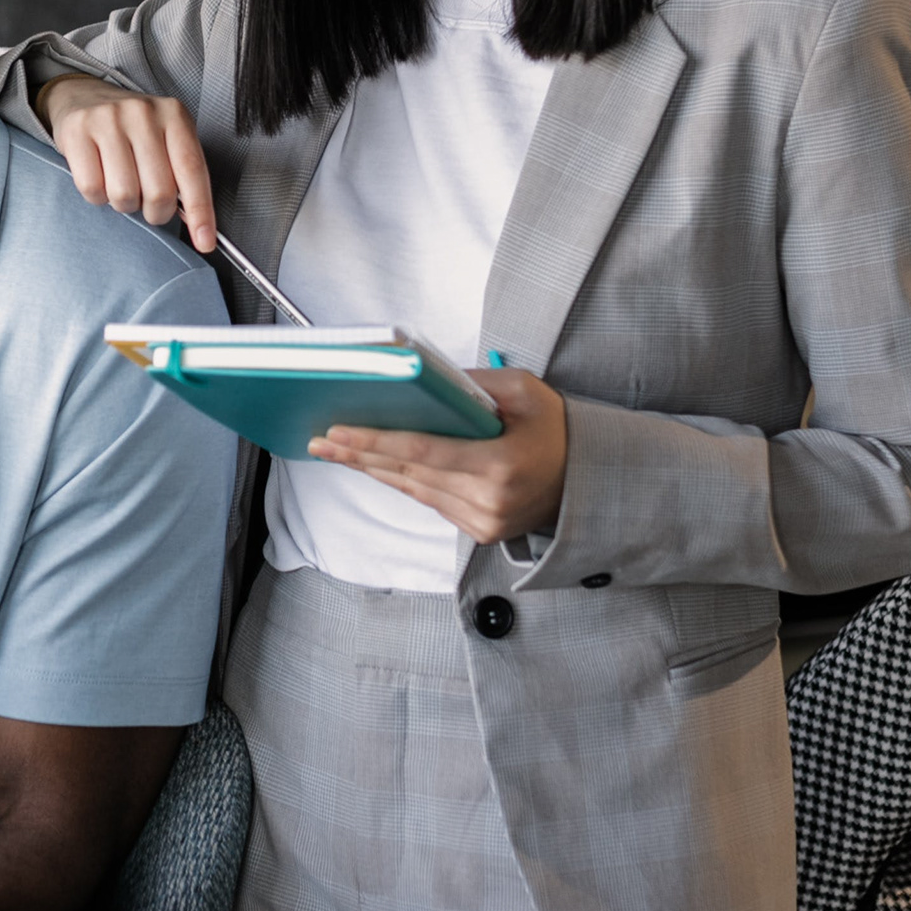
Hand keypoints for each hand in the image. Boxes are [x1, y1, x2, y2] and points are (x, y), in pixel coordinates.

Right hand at [35, 75, 216, 252]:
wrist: (84, 96)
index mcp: (174, 115)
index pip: (192, 171)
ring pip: (123, 195)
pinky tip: (99, 175)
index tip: (204, 243)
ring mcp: (108, 119)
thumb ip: (182, 173)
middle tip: (147, 203)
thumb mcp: (166, 138)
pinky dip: (97, 195)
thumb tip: (198, 226)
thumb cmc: (133, 129)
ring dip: (124, 203)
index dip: (201, 212)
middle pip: (159, 191)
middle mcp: (143, 113)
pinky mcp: (76, 131)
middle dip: (155, 211)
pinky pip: (91, 188)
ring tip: (121, 183)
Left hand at [309, 367, 567, 543]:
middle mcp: (489, 502)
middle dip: (360, 455)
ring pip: (415, 490)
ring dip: (375, 469)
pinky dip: (403, 480)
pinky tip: (376, 464)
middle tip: (321, 441)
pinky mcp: (481, 531)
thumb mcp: (525, 391)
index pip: (423, 452)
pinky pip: (430, 501)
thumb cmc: (557, 429)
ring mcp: (484, 523)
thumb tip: (424, 380)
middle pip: (409, 474)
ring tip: (338, 450)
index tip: (338, 433)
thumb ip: (474, 384)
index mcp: (501, 467)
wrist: (589, 479)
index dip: (376, 443)